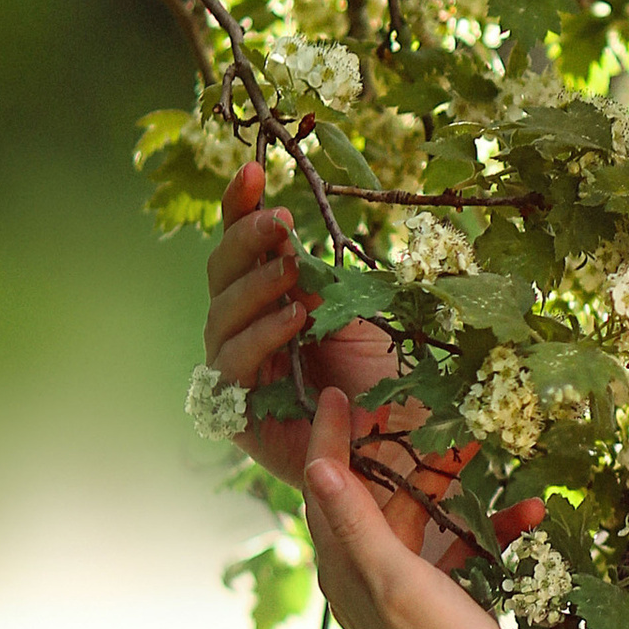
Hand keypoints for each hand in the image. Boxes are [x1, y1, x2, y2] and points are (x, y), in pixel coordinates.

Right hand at [201, 159, 409, 489]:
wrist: (408, 456)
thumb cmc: (392, 386)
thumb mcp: (365, 315)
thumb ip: (328, 277)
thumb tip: (297, 239)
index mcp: (273, 300)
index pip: (245, 249)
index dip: (240, 209)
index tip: (252, 171)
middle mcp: (248, 332)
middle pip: (222, 275)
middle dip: (246, 242)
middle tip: (282, 223)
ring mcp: (239, 374)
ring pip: (221, 317)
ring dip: (256, 287)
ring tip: (291, 271)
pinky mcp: (238, 416)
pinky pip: (233, 369)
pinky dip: (260, 339)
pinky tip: (290, 319)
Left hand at [300, 381, 531, 628]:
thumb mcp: (394, 576)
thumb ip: (355, 521)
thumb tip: (315, 465)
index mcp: (343, 570)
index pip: (324, 489)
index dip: (330, 437)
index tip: (339, 391)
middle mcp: (366, 577)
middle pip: (373, 498)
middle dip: (400, 453)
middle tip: (420, 409)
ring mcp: (406, 590)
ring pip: (421, 518)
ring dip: (452, 485)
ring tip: (478, 447)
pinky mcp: (443, 600)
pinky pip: (460, 548)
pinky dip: (490, 526)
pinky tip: (530, 511)